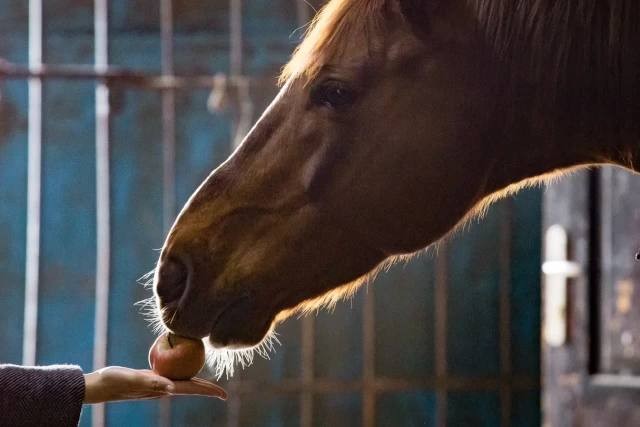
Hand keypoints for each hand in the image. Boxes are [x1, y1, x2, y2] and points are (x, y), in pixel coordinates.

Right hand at [83, 366, 226, 403]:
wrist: (99, 385)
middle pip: (191, 388)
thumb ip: (152, 383)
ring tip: (210, 383)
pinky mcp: (151, 378)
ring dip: (197, 383)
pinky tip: (184, 365)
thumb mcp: (133, 379)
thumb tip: (171, 390)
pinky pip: (172, 375)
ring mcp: (157, 384)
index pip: (192, 389)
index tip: (224, 395)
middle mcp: (163, 388)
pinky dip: (183, 371)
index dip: (208, 392)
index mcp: (163, 389)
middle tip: (223, 393)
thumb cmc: (114, 381)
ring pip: (183, 382)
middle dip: (207, 390)